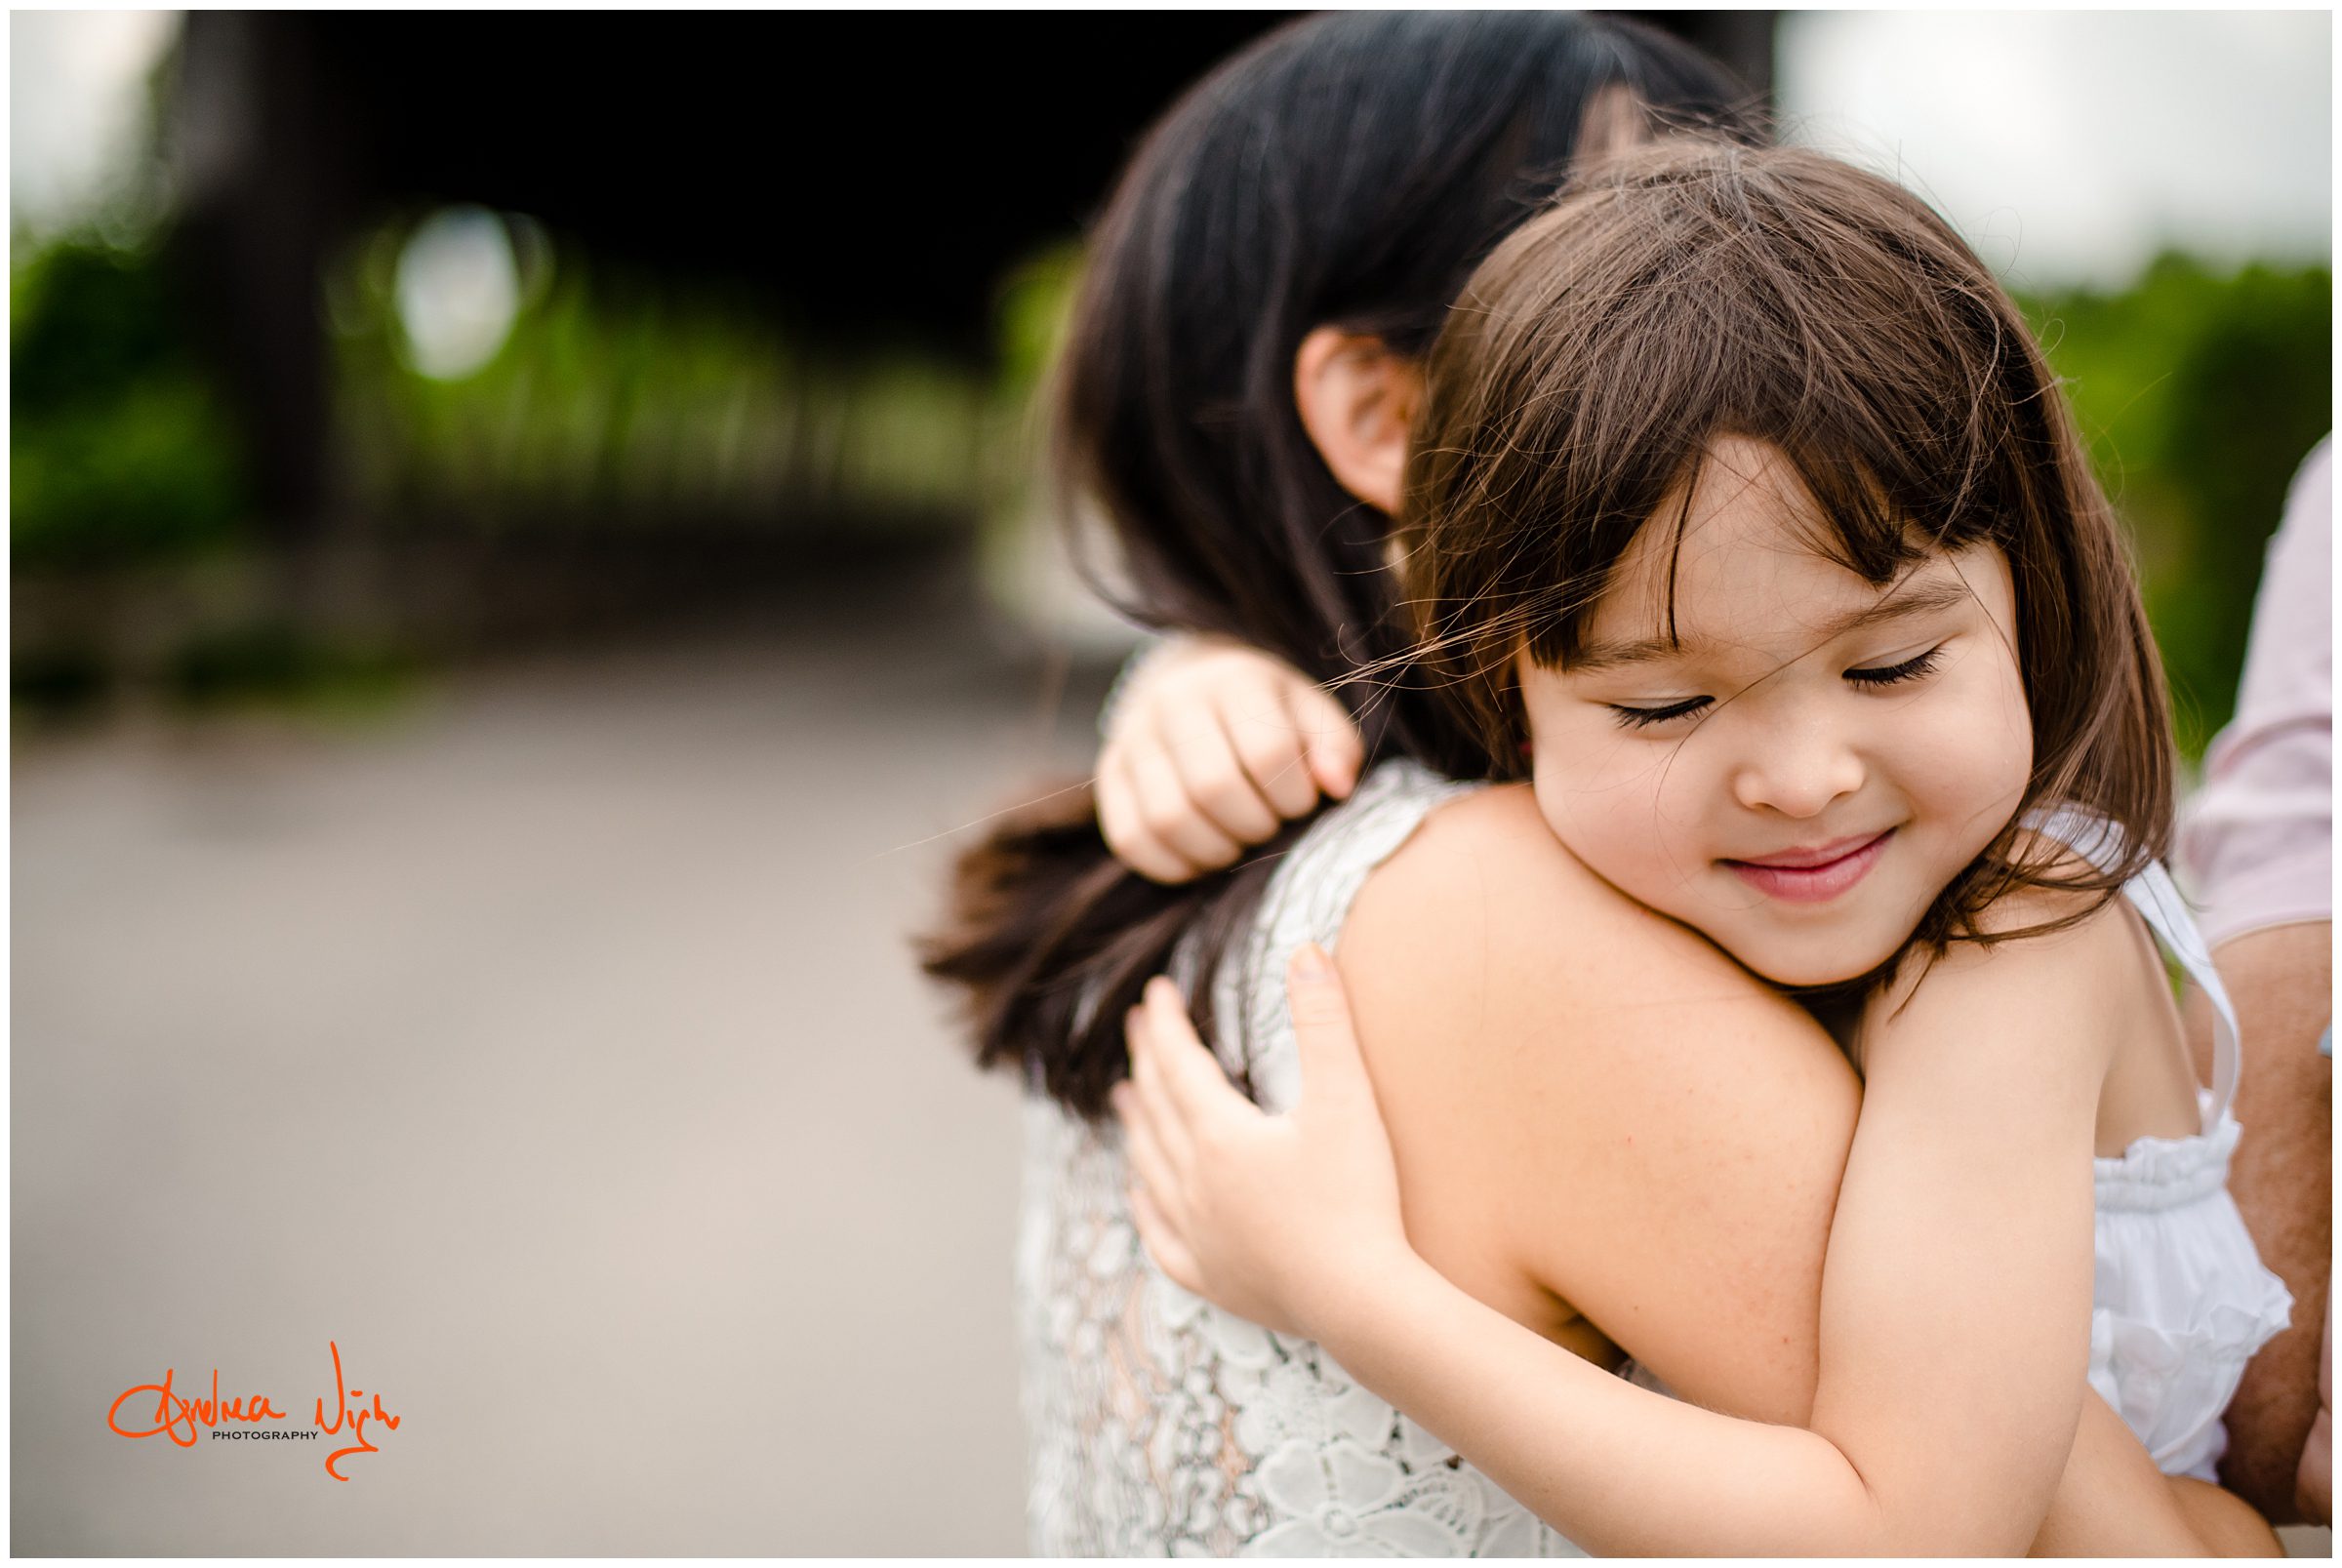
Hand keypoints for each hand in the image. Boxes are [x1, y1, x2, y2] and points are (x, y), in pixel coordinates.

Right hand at [1097, 638, 1363, 883]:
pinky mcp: (1108, 775)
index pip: (1267, 753)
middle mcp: (1172, 701)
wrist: (1194, 687)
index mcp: (1233, 679)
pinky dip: (1172, 865)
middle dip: (1254, 826)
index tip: (1303, 803)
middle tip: (1269, 827)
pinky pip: (1130, 839)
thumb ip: (1335, 748)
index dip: (1294, 796)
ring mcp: (1131, 738)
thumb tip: (1336, 787)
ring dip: (1215, 850)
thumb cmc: (1267, 713)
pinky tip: (1202, 856)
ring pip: (1168, 819)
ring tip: (1237, 842)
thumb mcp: (1311, 716)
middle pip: (1213, 787)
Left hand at [1110, 945, 1413, 1340]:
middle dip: (1146, 1063)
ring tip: (1124, 1099)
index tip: (1153, 992)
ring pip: (1149, 1167)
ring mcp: (1197, 1234)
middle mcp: (1193, 1183)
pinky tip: (1141, 1192)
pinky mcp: (1210, 1277)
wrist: (1362, 1302)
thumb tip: (1305, 950)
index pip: (1178, 1065)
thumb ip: (1324, 1021)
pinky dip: (1145, 1204)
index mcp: (1220, 1136)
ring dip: (1136, 1126)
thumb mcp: (1346, 1099)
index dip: (1164, 1024)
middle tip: (1136, 1029)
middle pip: (1156, 1110)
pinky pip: (1159, 1234)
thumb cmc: (1358, 1198)